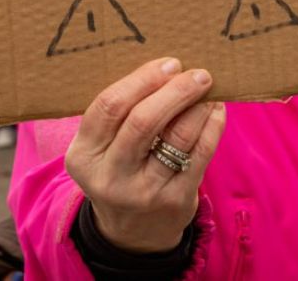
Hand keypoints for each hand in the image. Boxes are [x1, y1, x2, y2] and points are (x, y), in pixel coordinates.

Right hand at [64, 58, 225, 252]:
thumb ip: (120, 113)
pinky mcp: (175, 201)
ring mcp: (143, 192)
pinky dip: (212, 124)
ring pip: (179, 136)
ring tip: (207, 88)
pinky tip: (214, 110)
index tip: (168, 64)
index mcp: (83, 156)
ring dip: (198, 105)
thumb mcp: (102, 148)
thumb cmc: (119, 169)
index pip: (109, 107)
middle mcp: (109, 176)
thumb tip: (165, 66)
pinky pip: (201, 153)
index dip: (142, 80)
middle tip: (197, 73)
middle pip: (143, 121)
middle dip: (175, 90)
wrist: (132, 232)